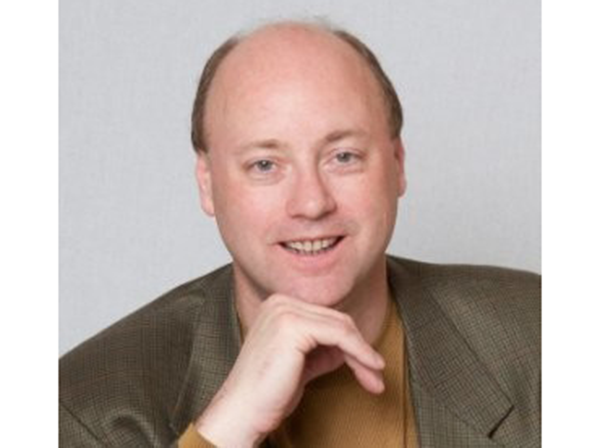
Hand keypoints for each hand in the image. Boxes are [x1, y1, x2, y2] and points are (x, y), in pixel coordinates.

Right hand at [194, 294, 384, 446]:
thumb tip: (354, 347)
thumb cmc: (269, 393)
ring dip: (364, 355)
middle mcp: (279, 302)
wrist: (243, 412)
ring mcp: (284, 311)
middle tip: (376, 377)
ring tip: (374, 380)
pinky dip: (360, 353)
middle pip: (337, 320)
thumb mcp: (302, 362)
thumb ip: (323, 348)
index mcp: (278, 305)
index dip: (353, 343)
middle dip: (362, 350)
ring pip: (342, 327)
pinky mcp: (292, 325)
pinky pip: (340, 335)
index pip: (328, 317)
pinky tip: (370, 369)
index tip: (369, 369)